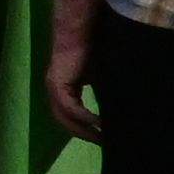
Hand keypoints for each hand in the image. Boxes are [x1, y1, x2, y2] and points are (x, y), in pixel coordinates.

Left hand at [41, 20, 93, 151]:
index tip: (101, 137)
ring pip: (67, 118)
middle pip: (66, 121)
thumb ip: (102, 89)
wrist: (81, 30)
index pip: (71, 115)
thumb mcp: (98, 74)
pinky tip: (100, 124)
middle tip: (103, 144)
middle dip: (84, 134)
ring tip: (102, 138)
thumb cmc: (91, 47)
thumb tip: (119, 105)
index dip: (84, 128)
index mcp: (64, 88)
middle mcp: (55, 90)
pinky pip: (71, 109)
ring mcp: (55, 89)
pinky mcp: (58, 86)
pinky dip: (85, 118)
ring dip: (84, 130)